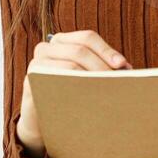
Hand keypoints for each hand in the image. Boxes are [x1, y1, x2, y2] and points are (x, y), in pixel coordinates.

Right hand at [14, 29, 131, 157]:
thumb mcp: (85, 76)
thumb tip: (127, 69)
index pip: (87, 37)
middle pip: (80, 50)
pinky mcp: (30, 81)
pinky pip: (56, 81)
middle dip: (102, 66)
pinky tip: (89, 100)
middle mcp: (46, 47)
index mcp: (61, 41)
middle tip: (118, 82)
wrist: (41, 119)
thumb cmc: (68, 94)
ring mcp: (36, 63)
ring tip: (108, 91)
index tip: (123, 65)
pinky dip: (76, 89)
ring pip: (70, 65)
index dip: (106, 50)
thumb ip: (101, 67)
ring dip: (92, 78)